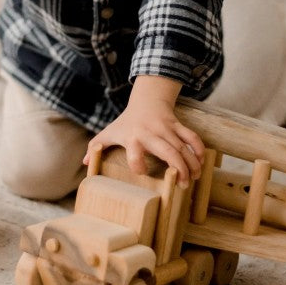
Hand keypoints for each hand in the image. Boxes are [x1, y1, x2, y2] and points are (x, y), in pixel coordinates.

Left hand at [84, 76, 204, 186]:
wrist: (146, 99)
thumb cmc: (126, 122)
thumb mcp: (109, 132)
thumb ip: (96, 146)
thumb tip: (84, 163)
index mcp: (133, 137)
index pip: (135, 152)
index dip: (138, 164)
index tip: (142, 173)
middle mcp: (151, 133)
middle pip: (168, 151)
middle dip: (178, 169)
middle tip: (183, 185)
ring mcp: (166, 129)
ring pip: (183, 147)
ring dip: (191, 164)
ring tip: (194, 179)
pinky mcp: (178, 125)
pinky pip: (191, 137)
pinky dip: (198, 150)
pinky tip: (201, 163)